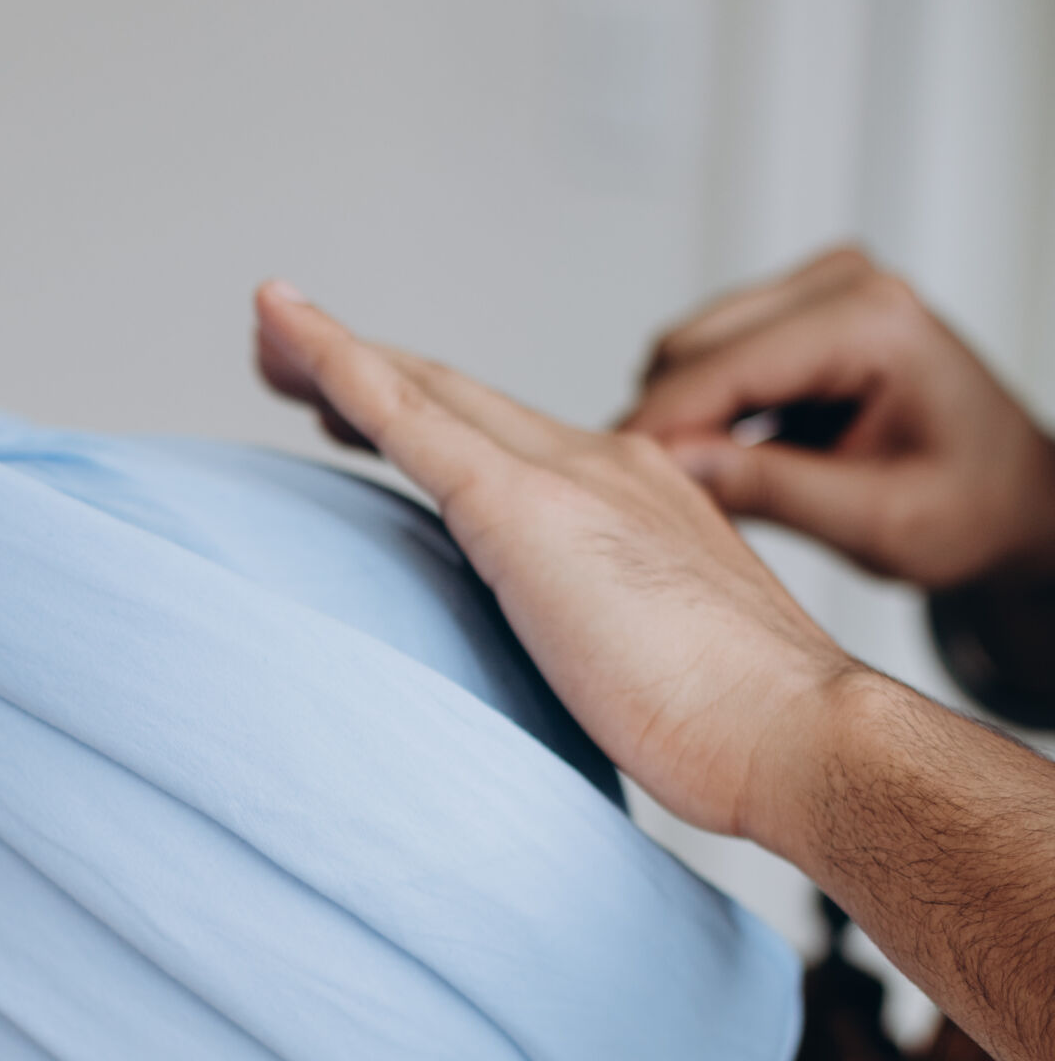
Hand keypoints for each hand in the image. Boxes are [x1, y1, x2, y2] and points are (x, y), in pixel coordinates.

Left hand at [252, 282, 858, 848]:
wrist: (793, 731)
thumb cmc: (737, 731)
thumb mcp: (649, 667)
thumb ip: (597, 643)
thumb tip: (555, 678)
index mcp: (631, 500)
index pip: (507, 444)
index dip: (432, 418)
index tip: (366, 417)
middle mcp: (600, 464)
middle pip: (456, 398)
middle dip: (370, 373)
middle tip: (288, 359)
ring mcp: (564, 476)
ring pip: (425, 391)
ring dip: (335, 360)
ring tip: (266, 341)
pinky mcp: (523, 506)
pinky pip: (405, 416)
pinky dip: (337, 363)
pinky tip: (282, 329)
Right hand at [623, 246, 1054, 589]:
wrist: (1015, 496)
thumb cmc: (972, 509)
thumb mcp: (877, 521)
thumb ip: (772, 489)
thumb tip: (670, 468)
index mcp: (874, 322)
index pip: (725, 368)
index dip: (655, 429)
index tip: (601, 487)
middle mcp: (847, 283)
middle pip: (691, 345)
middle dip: (659, 423)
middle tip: (636, 505)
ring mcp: (823, 287)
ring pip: (690, 346)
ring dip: (677, 416)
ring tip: (683, 490)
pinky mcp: (804, 308)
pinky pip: (715, 350)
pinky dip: (702, 406)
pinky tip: (714, 462)